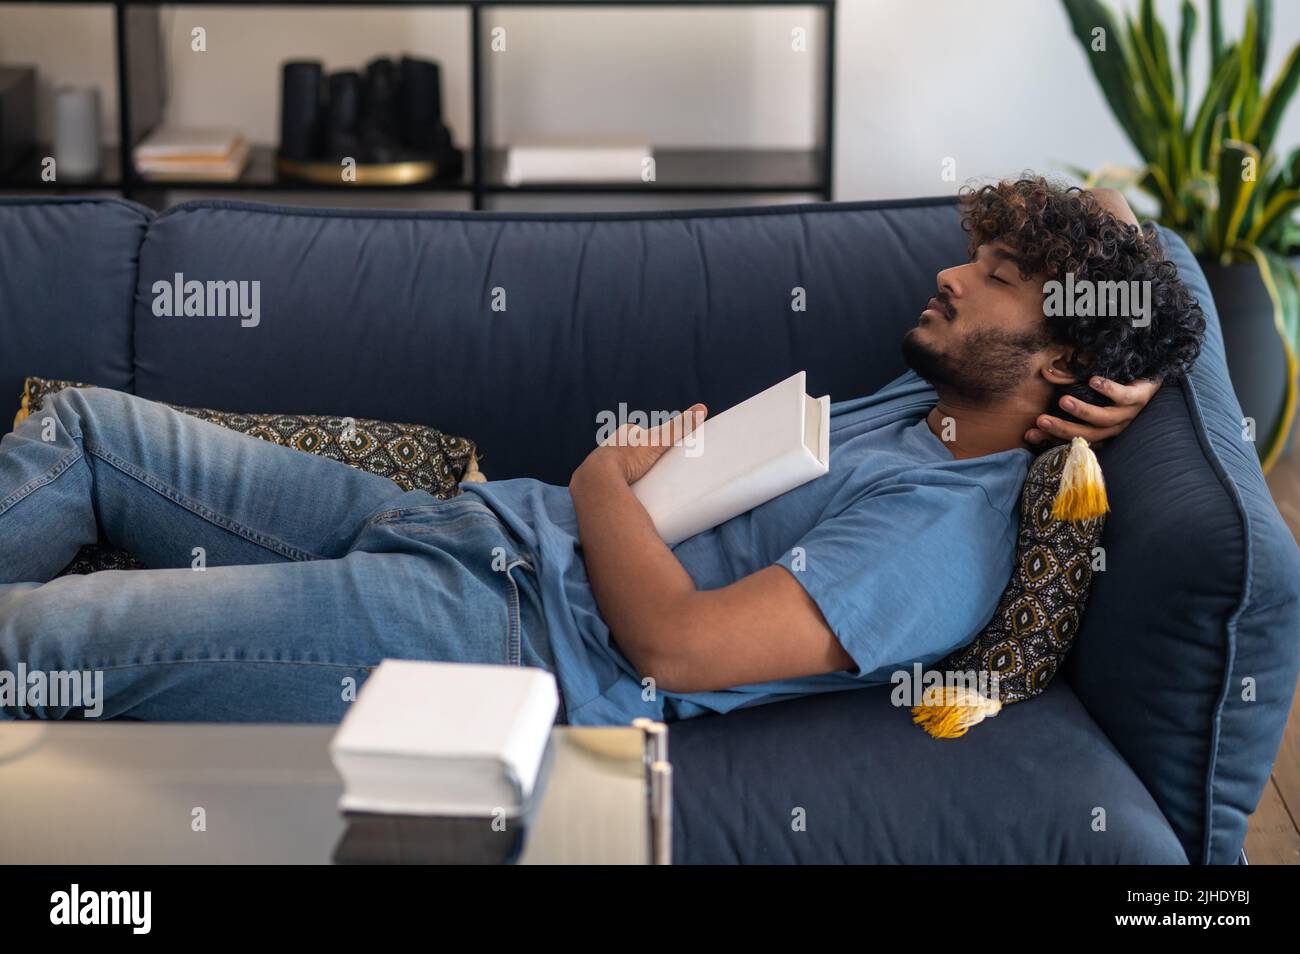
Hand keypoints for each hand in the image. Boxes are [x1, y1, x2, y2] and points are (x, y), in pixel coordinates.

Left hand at [578, 403, 707, 485]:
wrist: (598, 479)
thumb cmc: (627, 457)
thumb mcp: (657, 440)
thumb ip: (679, 426)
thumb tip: (703, 408)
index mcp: (623, 433)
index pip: (640, 432)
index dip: (651, 440)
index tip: (660, 449)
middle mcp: (609, 445)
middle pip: (629, 449)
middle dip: (638, 456)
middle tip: (652, 468)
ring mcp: (601, 464)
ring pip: (618, 465)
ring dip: (628, 471)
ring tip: (643, 483)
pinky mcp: (598, 482)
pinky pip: (611, 482)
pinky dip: (619, 485)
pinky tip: (627, 493)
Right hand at [1025, 376, 1160, 446]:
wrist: (1152, 376)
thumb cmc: (1116, 388)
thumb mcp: (1091, 397)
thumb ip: (1068, 398)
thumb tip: (1042, 387)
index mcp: (1102, 431)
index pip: (1074, 439)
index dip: (1051, 439)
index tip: (1029, 434)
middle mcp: (1114, 428)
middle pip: (1088, 435)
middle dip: (1063, 429)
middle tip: (1041, 421)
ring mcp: (1128, 414)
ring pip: (1104, 419)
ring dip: (1082, 411)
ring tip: (1063, 401)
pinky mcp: (1139, 397)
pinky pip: (1123, 396)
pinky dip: (1108, 390)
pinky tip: (1094, 381)